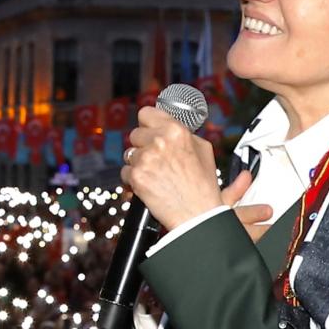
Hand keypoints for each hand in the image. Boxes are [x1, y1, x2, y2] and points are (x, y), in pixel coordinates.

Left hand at [122, 107, 234, 235]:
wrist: (198, 215)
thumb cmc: (203, 185)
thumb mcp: (203, 150)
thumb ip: (184, 133)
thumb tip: (169, 124)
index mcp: (176, 131)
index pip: (146, 113)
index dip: (147, 124)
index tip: (149, 130)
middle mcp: (159, 141)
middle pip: (135, 134)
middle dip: (143, 146)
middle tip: (156, 159)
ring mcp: (146, 159)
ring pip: (129, 154)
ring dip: (138, 163)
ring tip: (156, 174)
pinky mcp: (137, 177)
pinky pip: (125, 172)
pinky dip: (134, 179)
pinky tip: (149, 184)